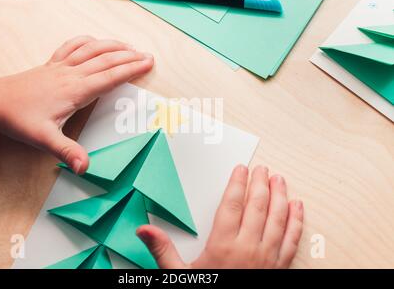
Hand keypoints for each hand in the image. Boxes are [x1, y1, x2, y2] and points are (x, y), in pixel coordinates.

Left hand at [0, 36, 153, 173]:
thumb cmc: (18, 119)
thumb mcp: (44, 139)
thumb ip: (67, 151)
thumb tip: (85, 167)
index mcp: (74, 90)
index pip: (109, 77)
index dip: (130, 70)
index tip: (147, 64)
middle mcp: (70, 74)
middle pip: (106, 60)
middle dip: (129, 57)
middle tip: (148, 56)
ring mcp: (60, 67)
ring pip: (92, 50)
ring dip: (113, 46)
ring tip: (129, 46)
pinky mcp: (51, 65)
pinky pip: (73, 47)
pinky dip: (87, 41)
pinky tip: (94, 41)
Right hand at [137, 165, 303, 268]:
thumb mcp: (179, 275)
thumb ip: (162, 250)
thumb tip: (144, 230)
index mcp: (223, 246)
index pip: (232, 204)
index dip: (237, 183)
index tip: (241, 169)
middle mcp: (248, 248)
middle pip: (258, 206)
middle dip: (260, 183)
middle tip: (261, 168)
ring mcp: (268, 258)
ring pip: (279, 218)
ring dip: (280, 196)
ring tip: (279, 179)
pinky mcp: (280, 268)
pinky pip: (293, 239)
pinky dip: (297, 221)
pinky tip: (298, 207)